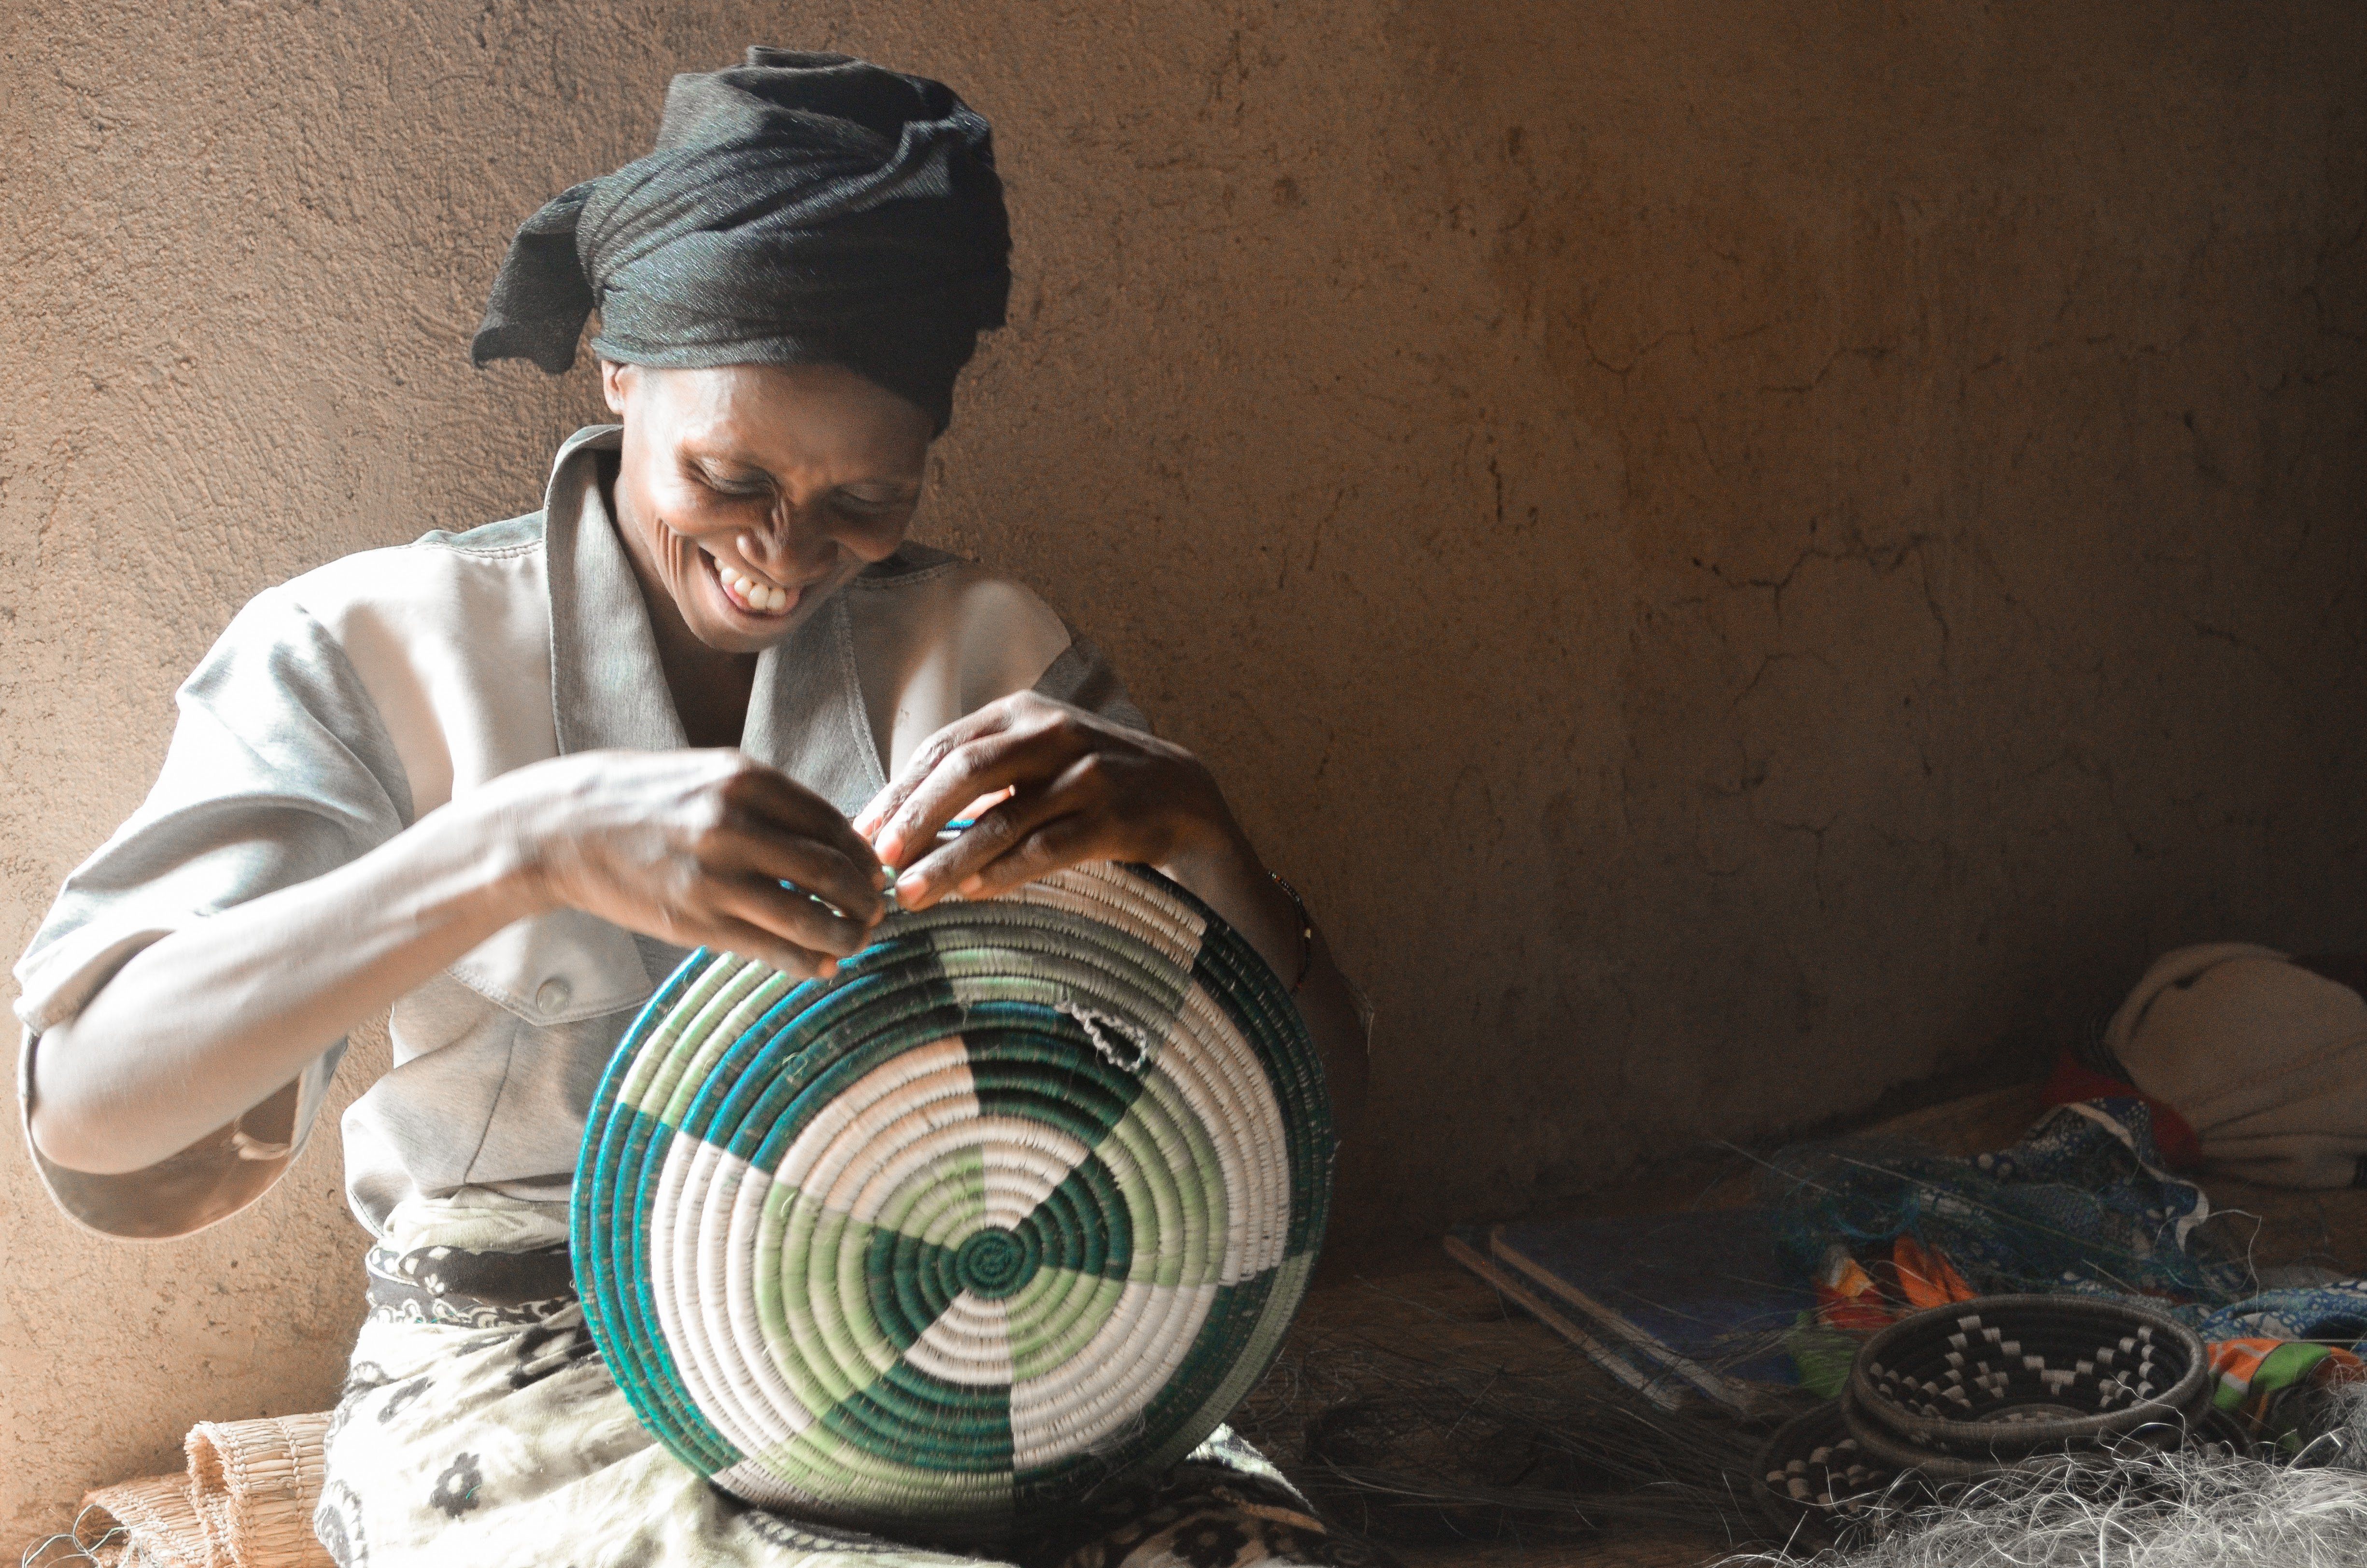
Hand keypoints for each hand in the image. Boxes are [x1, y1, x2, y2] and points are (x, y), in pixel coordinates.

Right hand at [493, 749, 884, 976]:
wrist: (563, 828)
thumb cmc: (644, 800)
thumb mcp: (709, 776)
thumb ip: (769, 801)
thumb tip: (832, 839)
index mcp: (745, 780)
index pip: (833, 823)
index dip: (865, 856)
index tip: (877, 873)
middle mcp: (735, 824)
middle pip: (832, 871)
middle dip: (867, 898)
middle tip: (878, 911)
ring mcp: (715, 876)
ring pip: (809, 917)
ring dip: (846, 935)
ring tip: (855, 941)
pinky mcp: (695, 920)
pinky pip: (770, 948)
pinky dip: (807, 961)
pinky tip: (821, 966)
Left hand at [855, 693, 1240, 908]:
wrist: (1183, 797)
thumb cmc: (1091, 781)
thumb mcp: (1036, 757)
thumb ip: (980, 775)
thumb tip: (900, 820)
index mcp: (1023, 712)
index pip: (944, 746)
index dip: (900, 790)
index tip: (862, 831)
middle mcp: (1053, 734)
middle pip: (966, 772)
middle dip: (914, 819)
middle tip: (877, 860)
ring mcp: (1086, 774)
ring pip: (1001, 819)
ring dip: (949, 861)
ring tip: (910, 895)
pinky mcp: (1112, 818)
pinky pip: (1045, 850)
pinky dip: (1003, 874)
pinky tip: (971, 895)